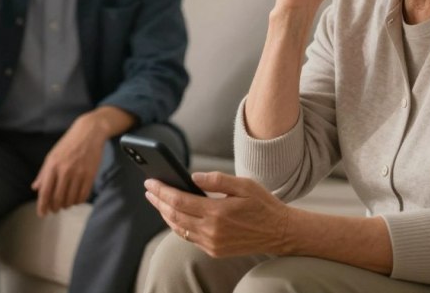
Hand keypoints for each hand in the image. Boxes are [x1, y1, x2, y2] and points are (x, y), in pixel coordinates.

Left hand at [31, 118, 105, 215]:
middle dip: (55, 207)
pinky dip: (78, 201)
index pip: (45, 191)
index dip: (42, 205)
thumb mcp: (52, 155)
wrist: (89, 132)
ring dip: (67, 205)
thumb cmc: (68, 143)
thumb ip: (43, 173)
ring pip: (71, 199)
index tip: (42, 214)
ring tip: (65, 204)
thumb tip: (35, 188)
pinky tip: (76, 199)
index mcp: (52, 166)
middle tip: (55, 209)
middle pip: (58, 199)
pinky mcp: (90, 175)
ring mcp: (78, 174)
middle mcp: (64, 171)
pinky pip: (83, 195)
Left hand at [144, 172, 290, 257]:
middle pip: (174, 215)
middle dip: (158, 201)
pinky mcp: (214, 251)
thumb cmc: (263, 205)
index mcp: (217, 212)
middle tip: (148, 189)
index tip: (150, 182)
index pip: (179, 200)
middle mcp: (211, 231)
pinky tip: (174, 215)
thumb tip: (191, 177)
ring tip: (158, 200)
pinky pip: (189, 237)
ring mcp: (212, 244)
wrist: (280, 233)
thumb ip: (216, 180)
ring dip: (165, 214)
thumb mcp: (243, 184)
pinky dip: (178, 225)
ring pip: (178, 229)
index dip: (161, 191)